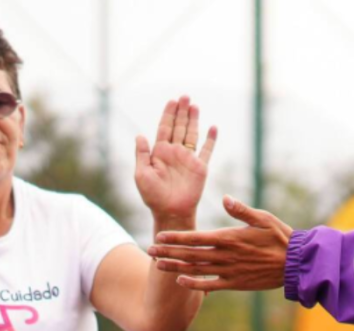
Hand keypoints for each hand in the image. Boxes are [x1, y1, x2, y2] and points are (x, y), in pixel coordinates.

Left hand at [135, 96, 217, 224]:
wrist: (170, 211)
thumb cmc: (153, 196)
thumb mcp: (141, 174)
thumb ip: (141, 154)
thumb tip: (140, 135)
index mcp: (160, 152)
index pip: (165, 128)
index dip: (168, 114)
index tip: (172, 101)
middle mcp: (174, 152)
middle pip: (179, 127)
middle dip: (182, 112)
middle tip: (185, 96)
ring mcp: (188, 159)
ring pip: (192, 134)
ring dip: (194, 120)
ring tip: (195, 105)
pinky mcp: (200, 167)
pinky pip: (207, 150)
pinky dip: (210, 139)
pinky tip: (213, 127)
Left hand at [148, 195, 292, 291]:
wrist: (295, 264)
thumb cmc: (280, 237)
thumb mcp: (263, 218)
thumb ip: (241, 210)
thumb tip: (225, 198)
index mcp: (229, 237)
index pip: (196, 237)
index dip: (176, 237)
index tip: (159, 235)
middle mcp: (225, 255)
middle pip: (190, 254)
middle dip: (168, 251)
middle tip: (149, 249)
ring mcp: (229, 271)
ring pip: (196, 269)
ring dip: (175, 266)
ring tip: (158, 264)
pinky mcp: (235, 283)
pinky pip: (210, 285)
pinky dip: (194, 283)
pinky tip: (180, 280)